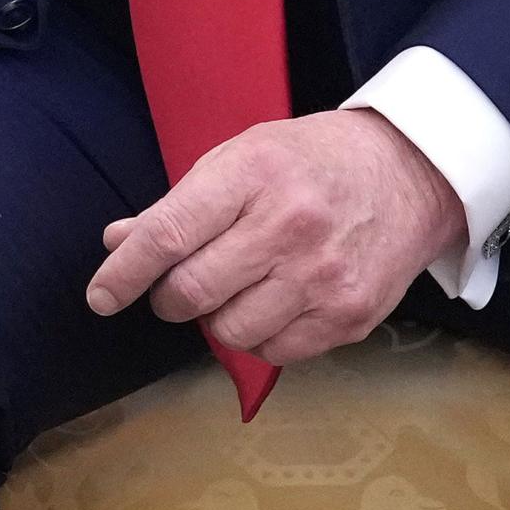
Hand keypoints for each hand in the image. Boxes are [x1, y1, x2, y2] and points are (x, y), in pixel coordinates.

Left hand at [83, 111, 466, 367]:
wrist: (409, 172)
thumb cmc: (310, 161)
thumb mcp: (240, 157)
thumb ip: (179, 205)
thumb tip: (117, 242)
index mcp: (252, 174)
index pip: (168, 234)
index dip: (124, 272)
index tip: (101, 295)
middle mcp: (289, 226)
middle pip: (192, 291)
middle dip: (169, 297)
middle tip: (179, 284)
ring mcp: (323, 276)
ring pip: (229, 331)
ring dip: (216, 318)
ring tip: (236, 287)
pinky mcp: (349, 316)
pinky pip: (274, 352)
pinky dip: (259, 337)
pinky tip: (273, 303)